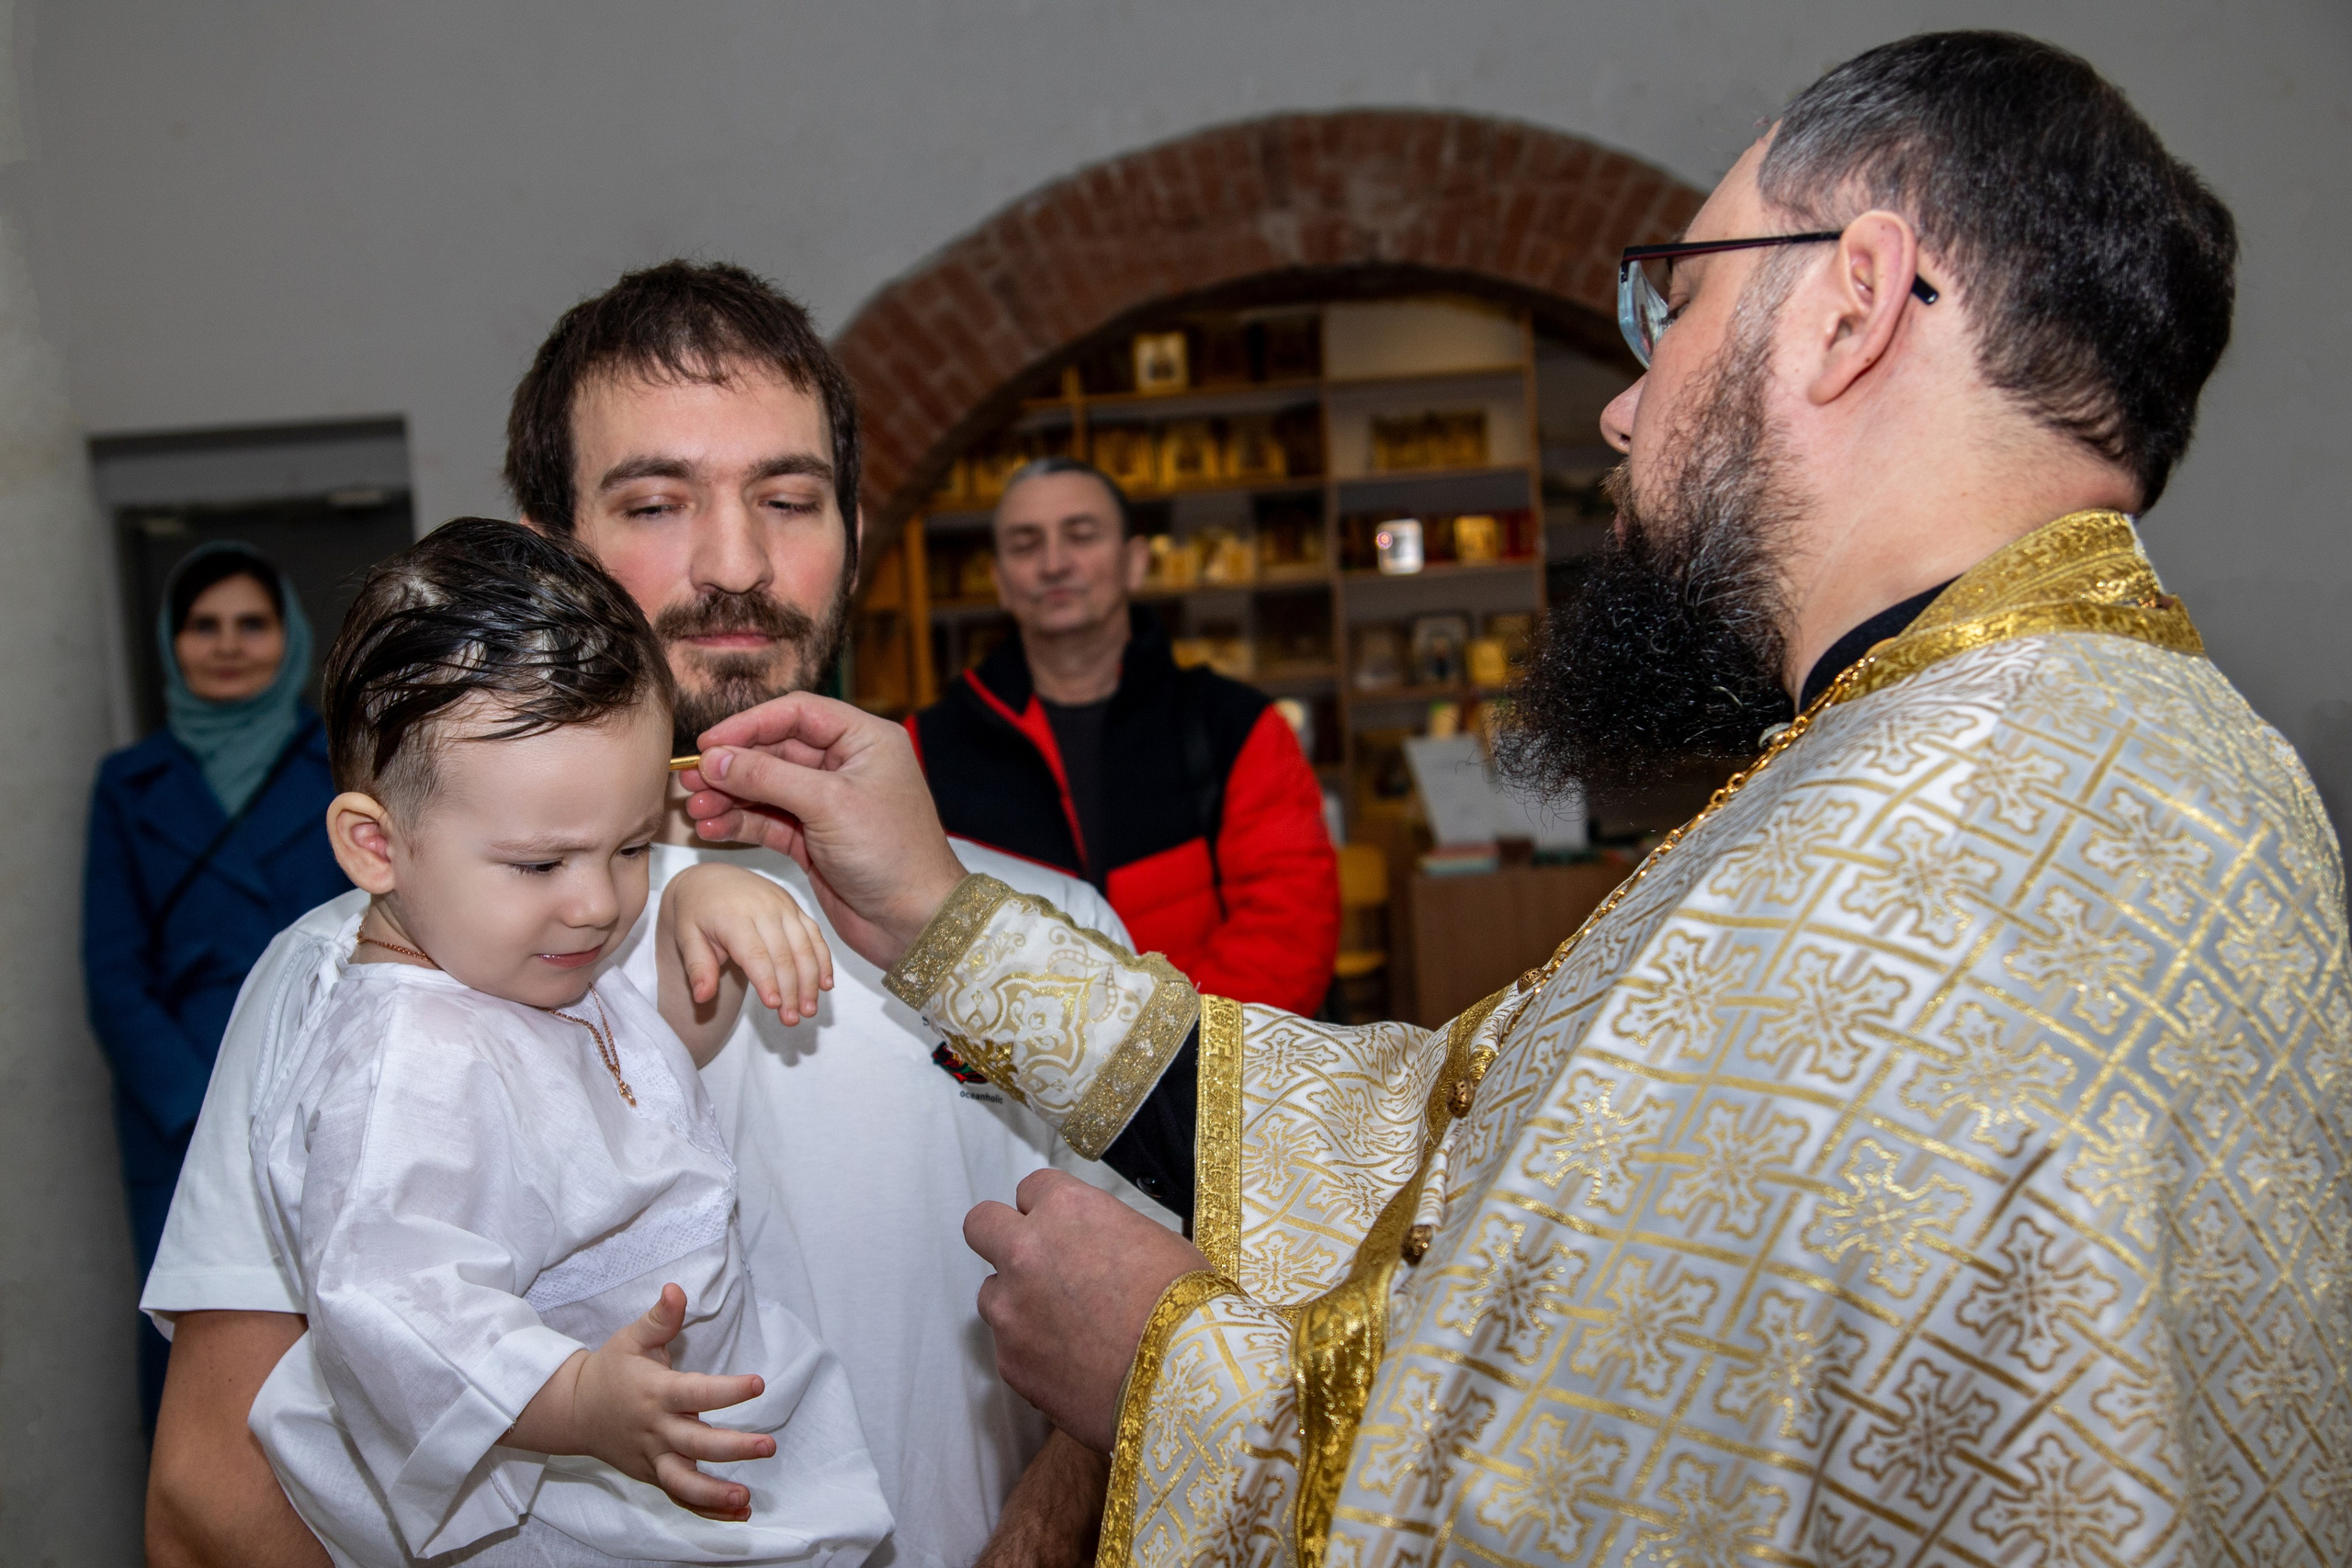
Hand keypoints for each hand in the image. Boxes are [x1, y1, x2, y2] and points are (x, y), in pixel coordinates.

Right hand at [508, 1284, 772, 1520]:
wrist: (573, 1411)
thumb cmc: (611, 1370)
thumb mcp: (631, 1338)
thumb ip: (660, 1318)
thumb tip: (677, 1289)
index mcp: (656, 1393)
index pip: (696, 1393)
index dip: (727, 1391)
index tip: (758, 1385)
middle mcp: (656, 1430)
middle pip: (696, 1444)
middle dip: (732, 1448)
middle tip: (768, 1446)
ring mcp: (652, 1458)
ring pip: (683, 1483)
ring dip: (714, 1495)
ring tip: (746, 1497)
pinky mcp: (652, 1475)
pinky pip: (680, 1498)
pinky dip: (708, 1510)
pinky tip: (740, 1513)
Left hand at [663, 862, 832, 1025]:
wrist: (710, 879)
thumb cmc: (696, 912)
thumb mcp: (686, 937)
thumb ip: (697, 967)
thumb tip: (702, 997)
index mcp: (734, 916)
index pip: (755, 954)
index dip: (767, 981)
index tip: (774, 1006)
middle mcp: (764, 908)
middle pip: (784, 954)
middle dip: (792, 990)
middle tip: (793, 1020)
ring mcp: (784, 906)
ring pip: (805, 946)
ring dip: (811, 980)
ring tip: (809, 1010)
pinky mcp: (795, 908)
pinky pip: (815, 935)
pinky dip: (823, 960)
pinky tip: (825, 985)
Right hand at [678, 694, 967, 970]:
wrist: (915, 922)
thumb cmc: (892, 854)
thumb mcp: (828, 804)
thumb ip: (767, 777)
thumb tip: (714, 759)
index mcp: (865, 741)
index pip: (797, 714)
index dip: (749, 724)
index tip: (709, 743)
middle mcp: (846, 766)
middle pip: (776, 751)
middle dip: (733, 765)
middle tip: (691, 778)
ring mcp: (829, 804)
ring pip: (767, 789)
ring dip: (730, 796)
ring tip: (694, 807)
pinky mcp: (814, 839)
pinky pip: (769, 821)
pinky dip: (740, 823)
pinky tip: (712, 828)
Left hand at [963, 1171, 1208, 1451]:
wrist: (1185, 1380)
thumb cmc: (1186, 1307)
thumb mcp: (1155, 1242)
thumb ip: (1106, 1233)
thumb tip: (1098, 1247)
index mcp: (1067, 1210)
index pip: (1032, 1189)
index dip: (1049, 1211)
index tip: (1064, 1231)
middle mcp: (1026, 1252)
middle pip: (982, 1224)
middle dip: (1002, 1237)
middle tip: (1035, 1262)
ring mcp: (1011, 1310)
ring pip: (992, 1293)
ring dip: (1018, 1302)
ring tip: (1067, 1328)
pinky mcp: (1010, 1363)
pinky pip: (1010, 1347)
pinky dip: (1033, 1353)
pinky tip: (1074, 1366)